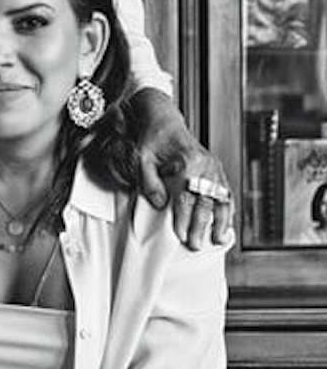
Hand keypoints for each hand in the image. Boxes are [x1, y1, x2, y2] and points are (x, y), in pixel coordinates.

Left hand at [132, 89, 232, 249]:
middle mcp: (206, 165)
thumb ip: (150, 182)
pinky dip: (227, 209)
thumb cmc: (153, 141)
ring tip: (218, 239)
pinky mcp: (217, 170)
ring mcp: (214, 168)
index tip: (181, 235)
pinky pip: (225, 192)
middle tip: (196, 245)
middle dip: (201, 226)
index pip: (187, 197)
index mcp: (188, 162)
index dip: (184, 218)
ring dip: (221, 220)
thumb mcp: (142, 159)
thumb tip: (160, 204)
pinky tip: (225, 223)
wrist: (165, 123)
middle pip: (206, 201)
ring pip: (222, 198)